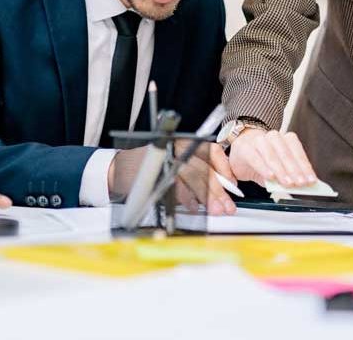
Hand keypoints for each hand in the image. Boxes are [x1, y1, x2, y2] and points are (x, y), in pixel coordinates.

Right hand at [109, 144, 237, 215]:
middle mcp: (176, 147)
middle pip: (204, 168)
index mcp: (185, 142)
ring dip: (206, 196)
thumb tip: (222, 190)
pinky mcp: (154, 171)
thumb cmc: (152, 167)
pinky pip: (175, 186)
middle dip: (218, 190)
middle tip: (227, 206)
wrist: (120, 168)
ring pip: (192, 177)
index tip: (233, 185)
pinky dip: (186, 199)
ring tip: (215, 210)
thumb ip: (198, 172)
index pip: (211, 151)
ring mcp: (165, 158)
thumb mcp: (177, 163)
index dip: (225, 168)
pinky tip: (194, 208)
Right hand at [228, 128, 316, 187]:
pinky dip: (264, 168)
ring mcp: (258, 141)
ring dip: (281, 171)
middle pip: (286, 154)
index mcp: (285, 139)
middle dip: (295, 170)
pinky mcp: (245, 148)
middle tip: (300, 183)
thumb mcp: (277, 168)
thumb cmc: (261, 159)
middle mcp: (273, 138)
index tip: (311, 180)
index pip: (298, 151)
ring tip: (287, 183)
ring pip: (272, 155)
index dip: (305, 167)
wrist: (240, 149)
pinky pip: (256, 158)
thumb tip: (300, 186)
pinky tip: (270, 177)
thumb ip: (288, 175)